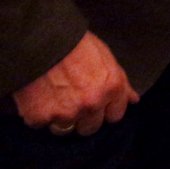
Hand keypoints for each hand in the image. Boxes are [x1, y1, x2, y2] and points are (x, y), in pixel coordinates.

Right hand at [12, 31, 138, 136]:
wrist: (40, 39)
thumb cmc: (75, 43)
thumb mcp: (105, 57)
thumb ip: (120, 82)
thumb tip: (133, 100)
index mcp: (112, 89)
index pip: (115, 116)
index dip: (104, 110)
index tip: (96, 103)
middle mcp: (92, 104)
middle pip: (90, 128)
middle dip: (82, 118)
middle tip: (71, 101)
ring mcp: (66, 113)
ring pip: (65, 129)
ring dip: (59, 118)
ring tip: (52, 98)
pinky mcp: (40, 117)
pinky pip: (40, 124)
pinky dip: (37, 114)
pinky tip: (36, 96)